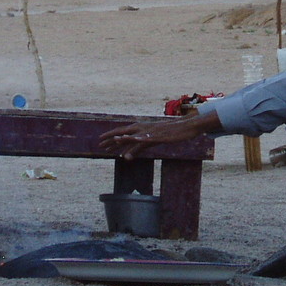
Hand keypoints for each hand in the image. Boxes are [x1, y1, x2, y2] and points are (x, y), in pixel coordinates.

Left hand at [99, 114, 215, 159]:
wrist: (185, 128)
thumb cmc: (168, 134)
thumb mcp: (150, 143)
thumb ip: (137, 149)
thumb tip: (126, 157)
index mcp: (141, 129)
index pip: (122, 133)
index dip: (111, 137)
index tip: (100, 141)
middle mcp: (143, 128)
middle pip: (125, 133)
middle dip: (111, 138)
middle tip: (100, 144)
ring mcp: (150, 132)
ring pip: (134, 135)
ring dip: (124, 138)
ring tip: (112, 141)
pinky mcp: (158, 136)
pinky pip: (147, 139)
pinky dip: (139, 139)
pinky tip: (134, 140)